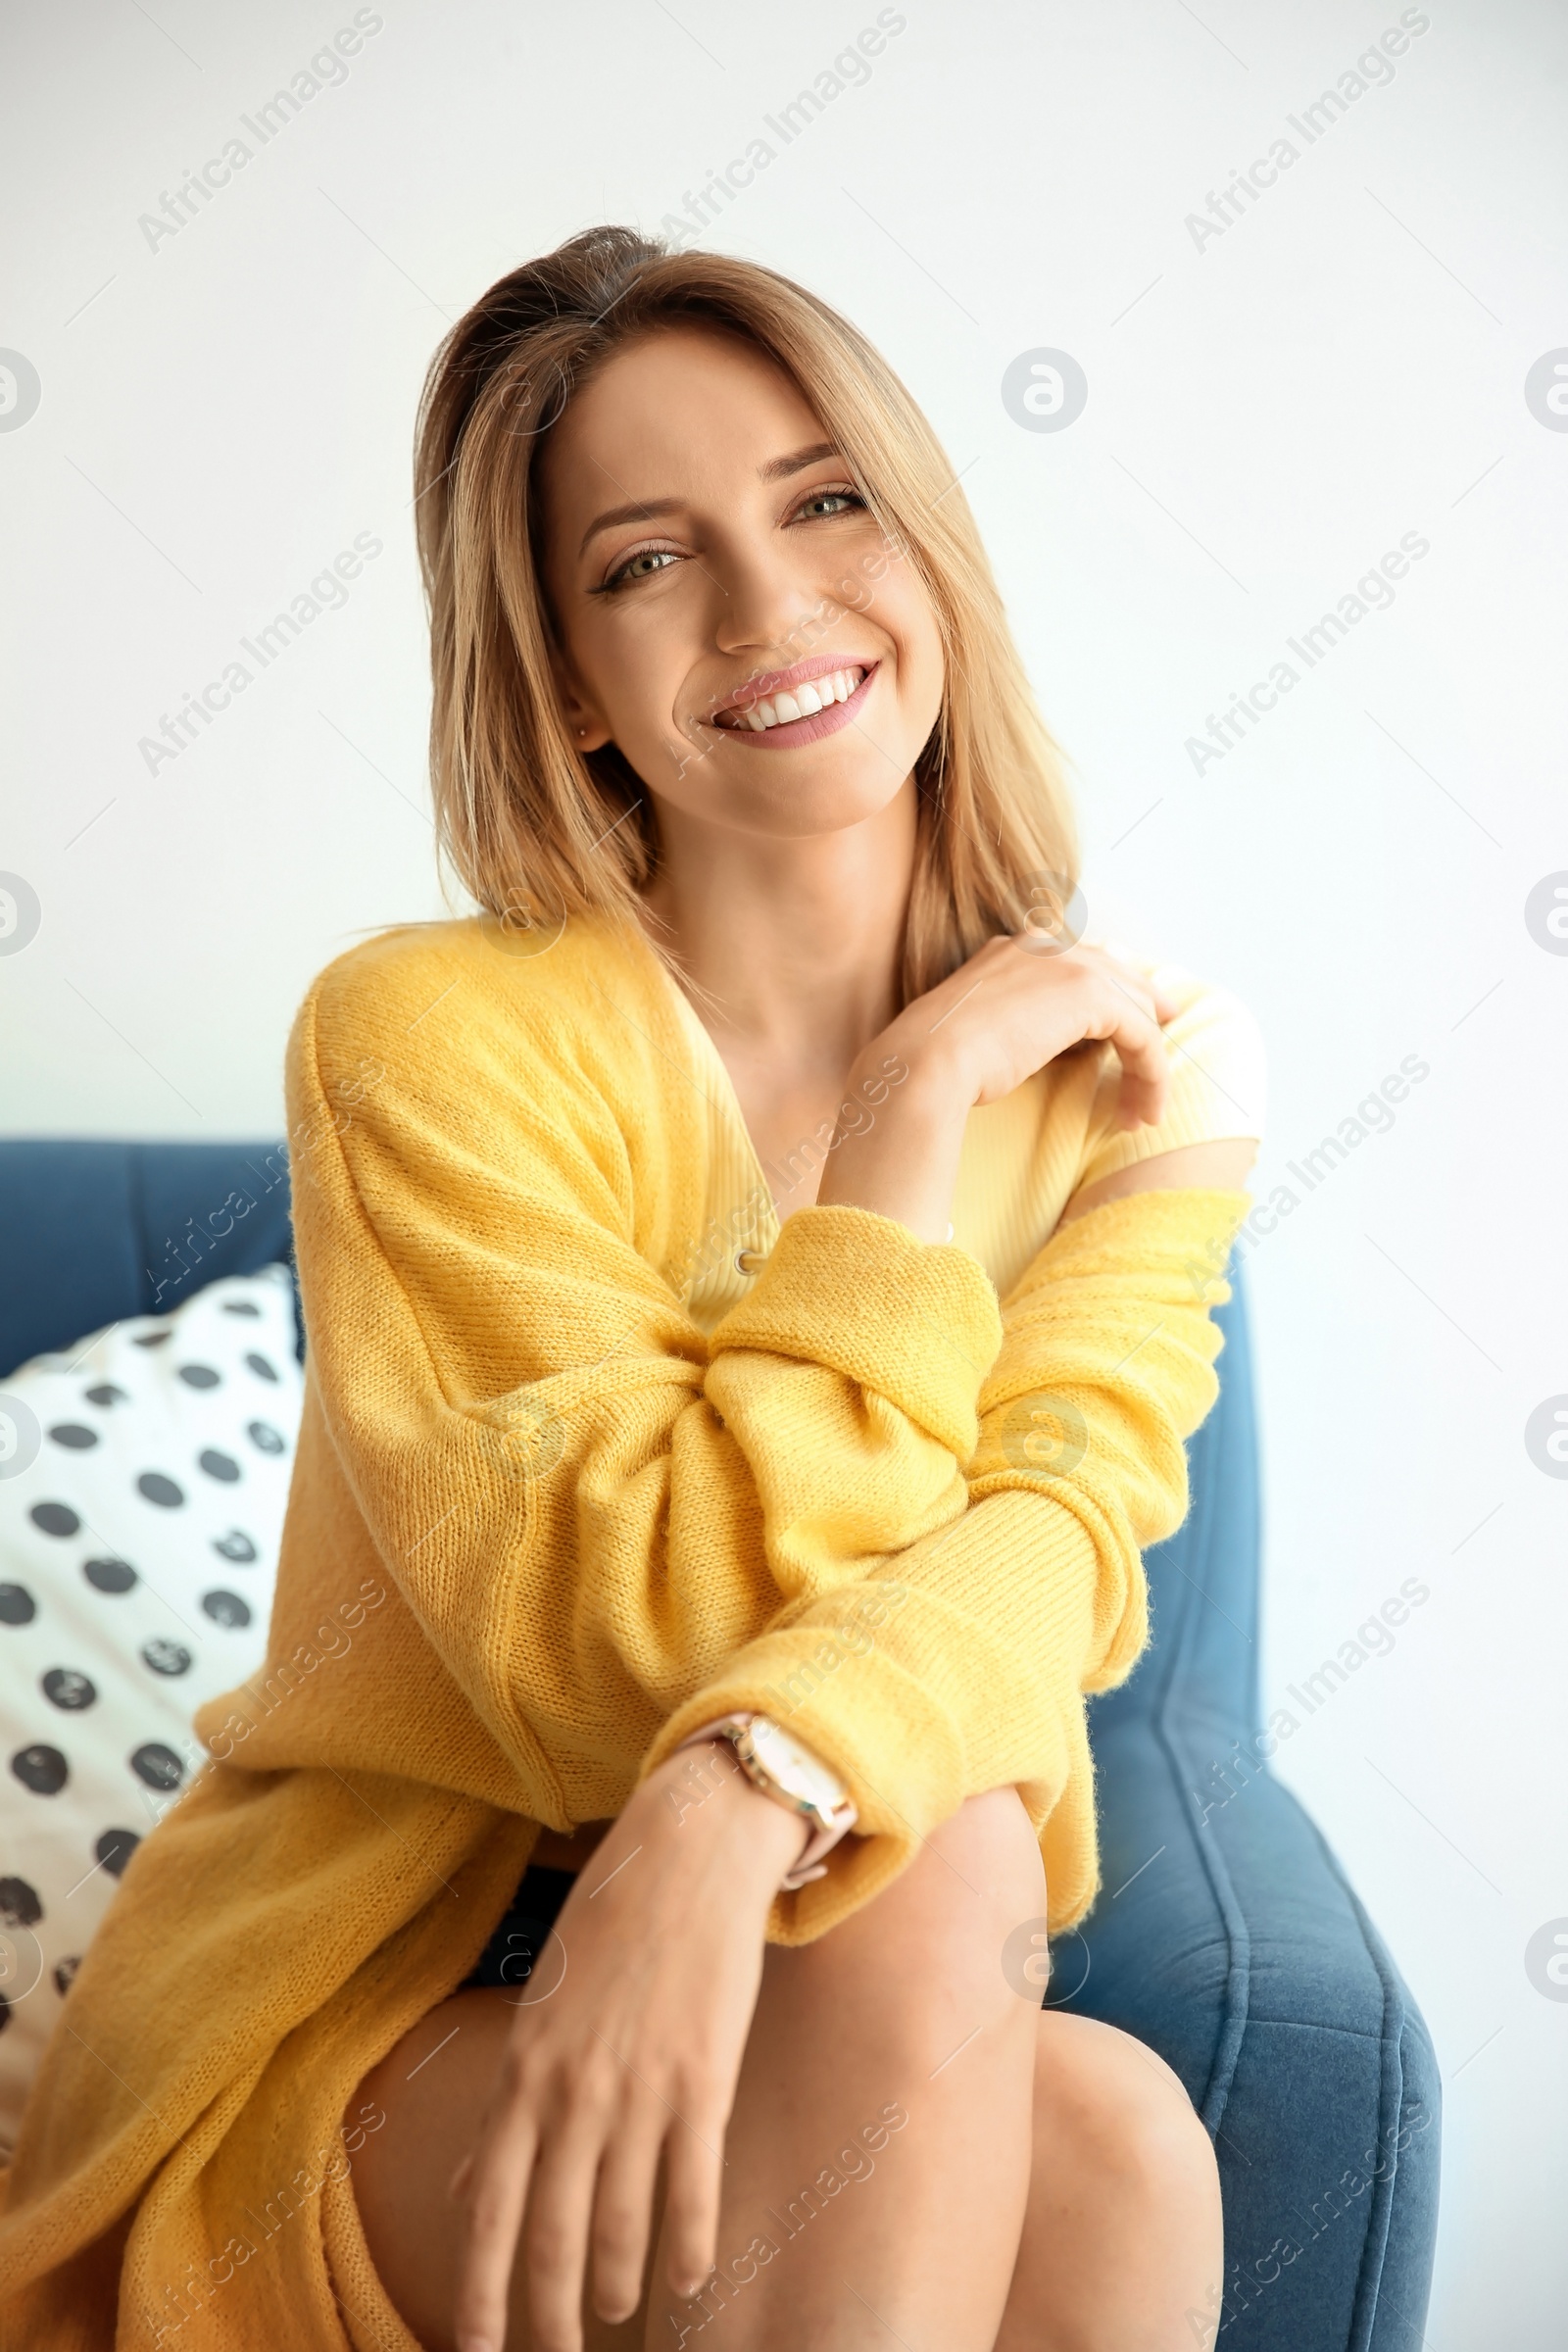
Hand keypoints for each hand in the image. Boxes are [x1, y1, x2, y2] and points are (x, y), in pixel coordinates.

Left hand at [448, 1744, 807, 2351]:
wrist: (686, 1856)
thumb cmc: (608, 1929)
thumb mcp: (540, 2012)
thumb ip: (508, 2108)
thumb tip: (474, 2186)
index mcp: (522, 2073)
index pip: (490, 2212)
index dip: (481, 2294)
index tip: (474, 2351)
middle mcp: (572, 2092)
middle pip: (551, 2237)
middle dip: (546, 2314)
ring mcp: (639, 2089)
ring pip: (621, 2224)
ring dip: (615, 2285)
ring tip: (613, 2313)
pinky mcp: (703, 2078)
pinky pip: (693, 2186)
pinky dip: (689, 2243)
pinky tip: (689, 2276)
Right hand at [814, 934, 1178, 1241]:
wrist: (926, 1063)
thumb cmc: (938, 1063)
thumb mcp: (981, 1034)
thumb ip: (1019, 1024)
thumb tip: (1047, 1045)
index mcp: (1015, 949)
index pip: (1085, 961)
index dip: (1119, 995)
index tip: (1137, 1030)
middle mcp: (1044, 945)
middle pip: (1121, 976)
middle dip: (1146, 1022)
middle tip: (1155, 1072)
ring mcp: (1067, 963)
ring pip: (1137, 1011)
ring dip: (1148, 1066)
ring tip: (1145, 1111)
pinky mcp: (1088, 994)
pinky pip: (1143, 1035)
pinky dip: (1152, 1075)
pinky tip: (1145, 1110)